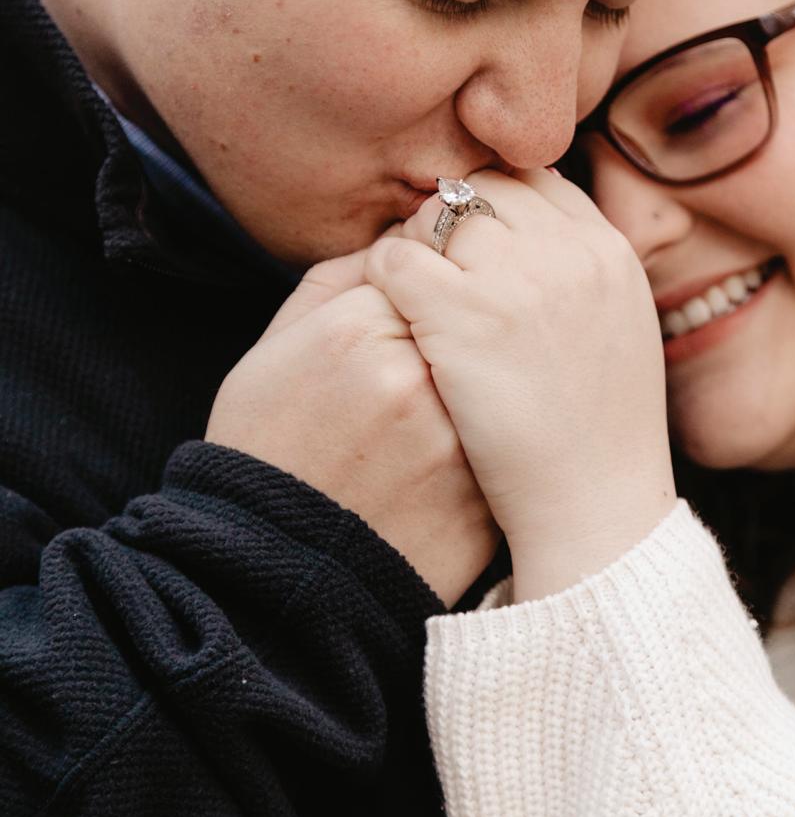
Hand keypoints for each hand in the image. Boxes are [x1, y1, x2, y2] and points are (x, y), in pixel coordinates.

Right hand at [206, 251, 498, 605]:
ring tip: (435, 407)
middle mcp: (412, 376)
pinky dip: (495, 431)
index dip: (415, 288)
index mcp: (356, 327)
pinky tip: (465, 441)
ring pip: (494, 371)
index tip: (408, 309)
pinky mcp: (480, 493)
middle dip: (453, 328)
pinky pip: (507, 433)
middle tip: (431, 353)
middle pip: (464, 314)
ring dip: (481, 376)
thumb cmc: (265, 448)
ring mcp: (453, 439)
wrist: (270, 571)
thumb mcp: (272, 349)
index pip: (422, 268)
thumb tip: (395, 245)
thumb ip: (332, 280)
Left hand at [365, 172, 674, 599]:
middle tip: (430, 271)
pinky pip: (395, 259)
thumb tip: (534, 232)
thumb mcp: (619, 330)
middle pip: (482, 190)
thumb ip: (582, 273)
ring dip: (413, 249)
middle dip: (448, 221)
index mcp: (608, 251)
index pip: (535, 181)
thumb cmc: (600, 438)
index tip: (470, 247)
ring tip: (409, 303)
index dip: (493, 208)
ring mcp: (516, 278)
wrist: (595, 509)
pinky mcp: (462, 313)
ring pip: (434, 216)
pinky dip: (381, 281)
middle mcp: (568, 250)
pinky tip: (388, 322)